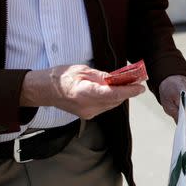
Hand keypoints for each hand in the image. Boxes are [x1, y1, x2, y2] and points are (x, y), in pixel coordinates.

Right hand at [20, 64, 144, 119]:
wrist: (45, 90)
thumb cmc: (61, 76)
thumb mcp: (82, 70)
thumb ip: (101, 76)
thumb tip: (117, 79)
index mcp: (84, 93)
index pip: (112, 94)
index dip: (128, 91)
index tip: (140, 87)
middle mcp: (87, 107)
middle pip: (114, 101)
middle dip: (127, 91)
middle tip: (138, 80)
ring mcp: (87, 113)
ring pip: (111, 105)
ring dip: (121, 95)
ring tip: (129, 83)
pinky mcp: (87, 115)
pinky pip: (105, 106)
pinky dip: (112, 98)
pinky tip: (115, 89)